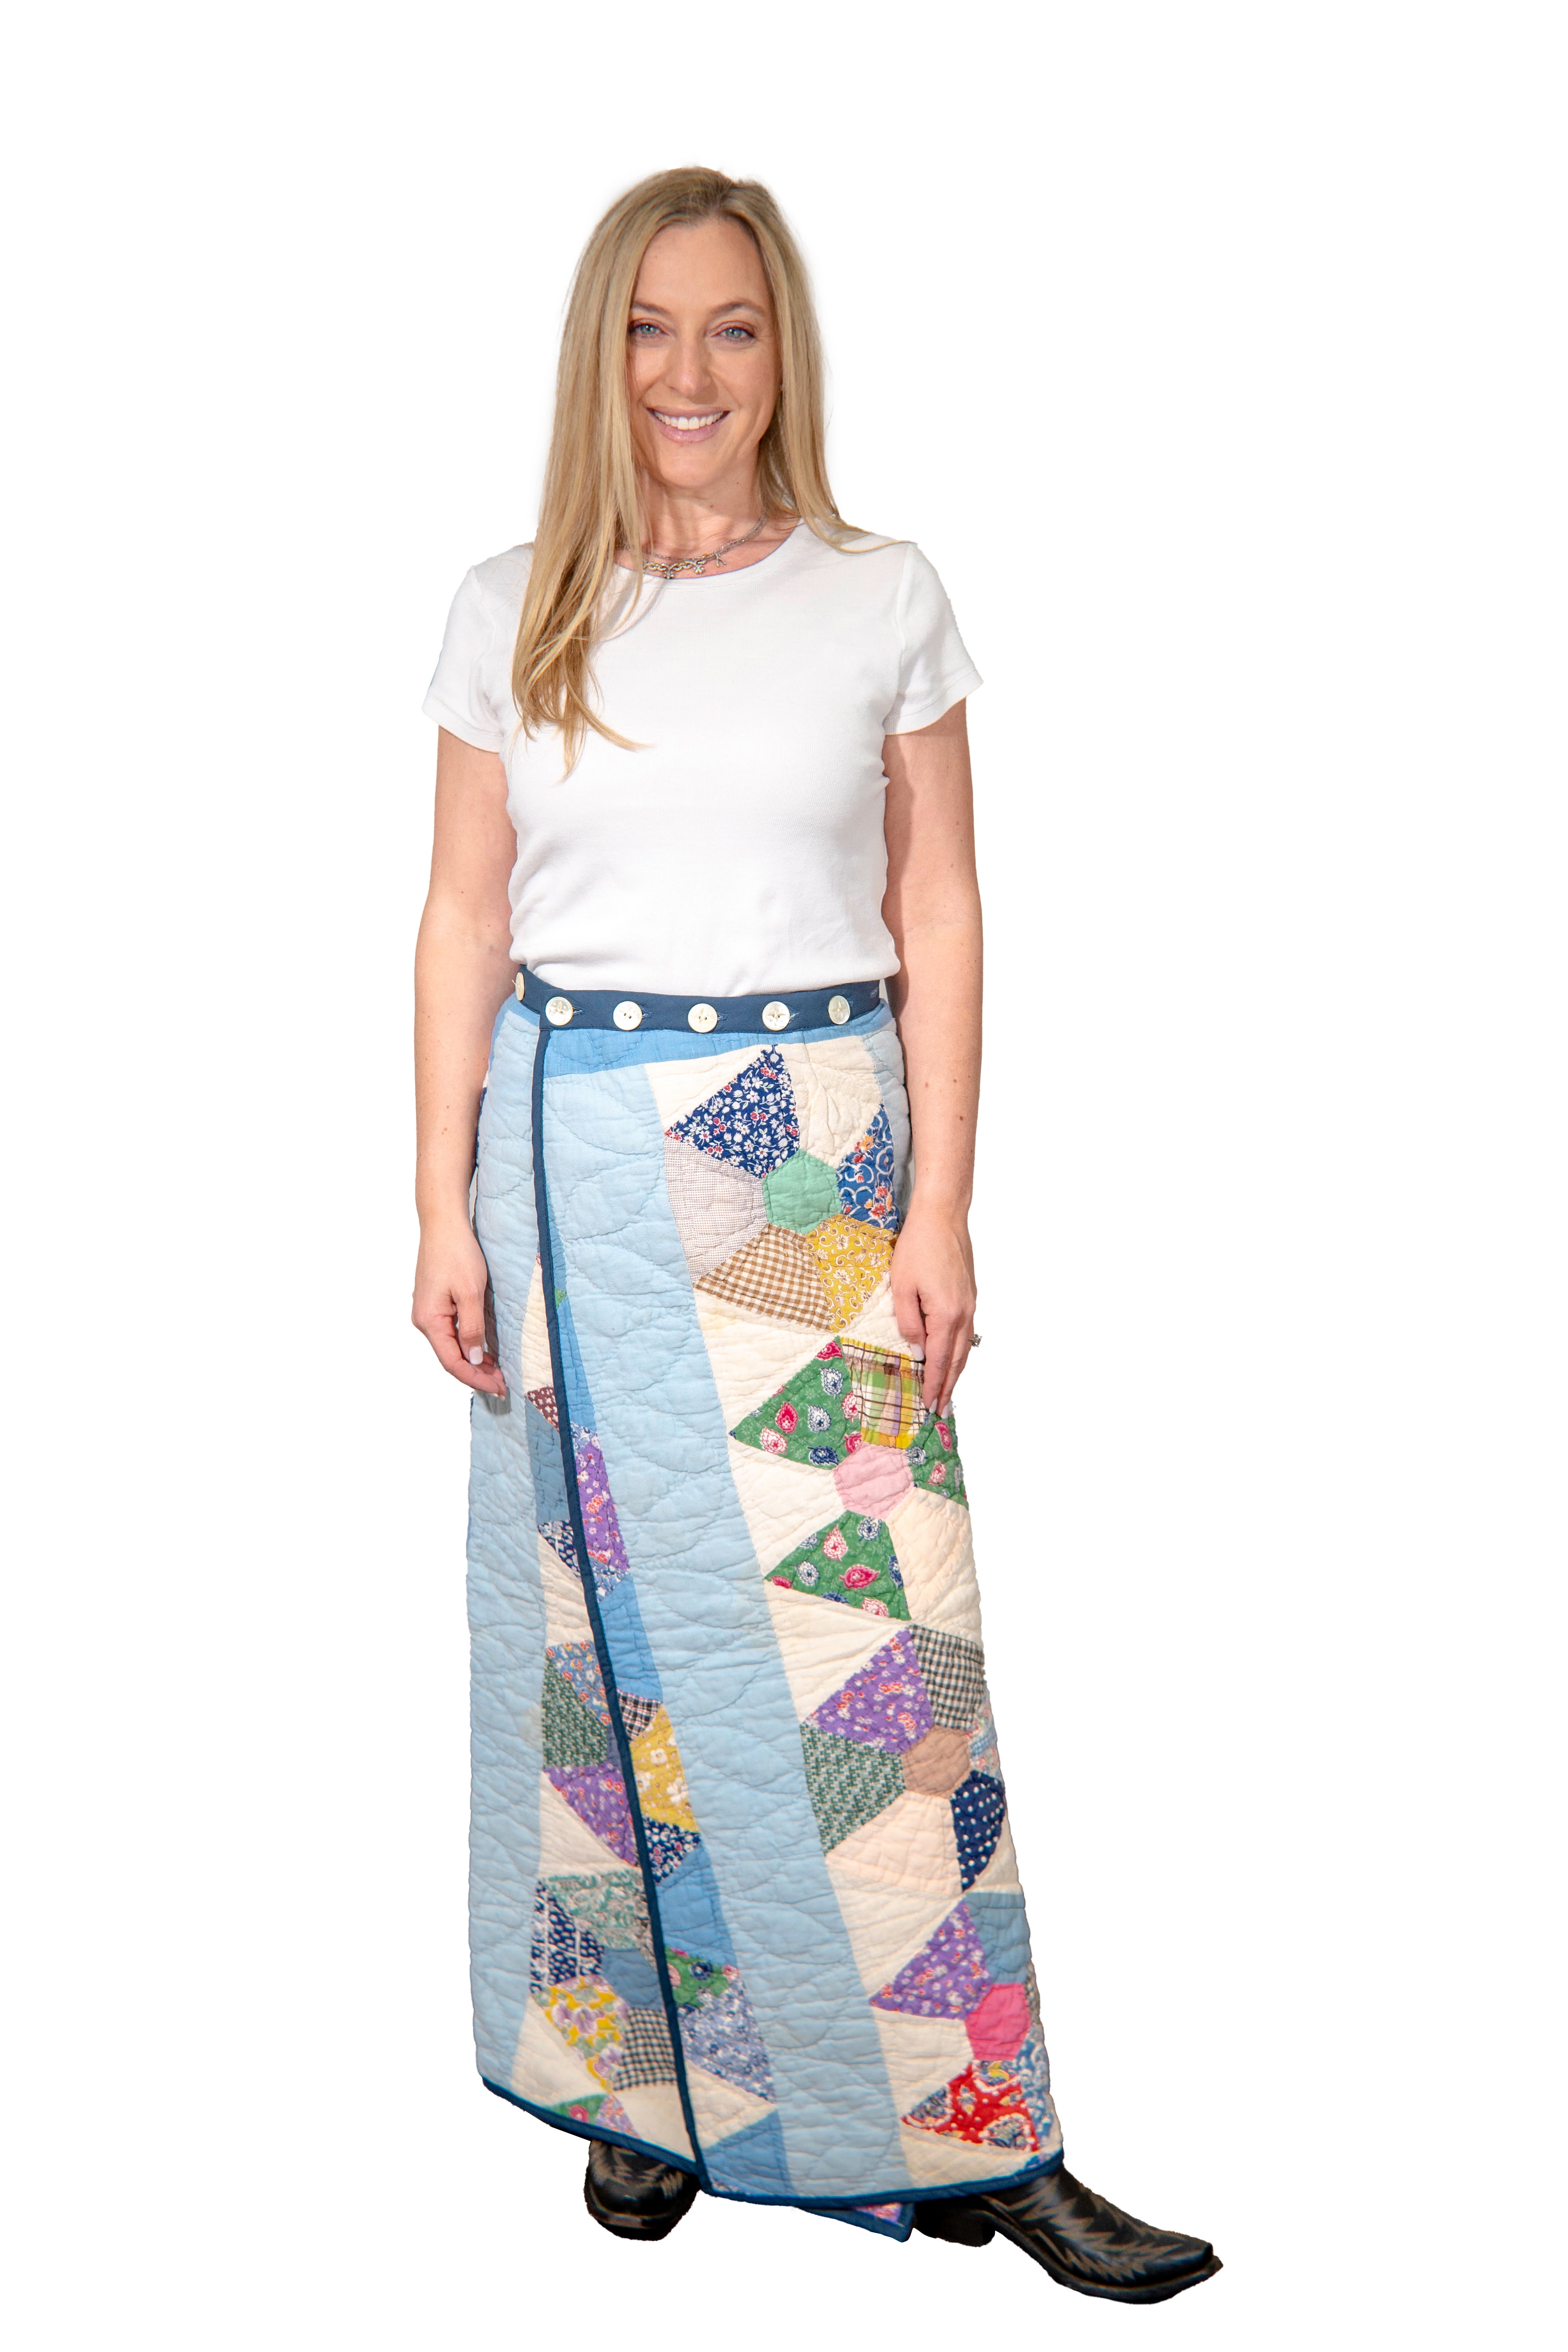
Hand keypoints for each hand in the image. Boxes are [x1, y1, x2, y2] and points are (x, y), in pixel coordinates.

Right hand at [412, 1220, 506, 1396]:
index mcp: (429, 1321)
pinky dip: (468, 1344)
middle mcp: (424, 1320)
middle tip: (503, 1383)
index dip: (476, 1378)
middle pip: (451, 1357)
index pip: (452, 1362)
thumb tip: (473, 1360)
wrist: (444, 1224)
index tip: (499, 1387)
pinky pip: (451, 1332)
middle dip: (477, 1373)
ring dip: (474, 1360)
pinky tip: (484, 1350)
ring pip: (451, 1346)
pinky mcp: (435, 1304)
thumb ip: (472, 1329)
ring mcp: (428, 1312)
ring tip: (498, 1371)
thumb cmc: (457, 1253)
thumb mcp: (471, 1293)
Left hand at [889, 1204, 976, 1413]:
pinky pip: (966, 1333)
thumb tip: (916, 1351)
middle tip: (941, 1410)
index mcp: (946, 1315)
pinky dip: (960, 1351)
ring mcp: (970, 1305)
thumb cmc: (918, 1248)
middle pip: (957, 1360)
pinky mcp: (969, 1295)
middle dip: (948, 1387)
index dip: (934, 1385)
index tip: (929, 1406)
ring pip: (965, 1347)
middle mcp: (963, 1314)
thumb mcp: (901, 1287)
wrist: (943, 1216)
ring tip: (948, 1392)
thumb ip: (908, 1323)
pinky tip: (954, 1356)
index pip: (939, 1360)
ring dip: (956, 1372)